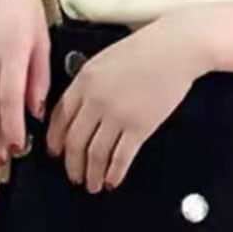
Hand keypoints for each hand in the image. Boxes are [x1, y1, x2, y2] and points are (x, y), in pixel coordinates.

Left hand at [45, 9, 215, 193]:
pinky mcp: (139, 126)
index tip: (55, 152)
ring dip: (91, 174)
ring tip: (92, 184)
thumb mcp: (106, 58)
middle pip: (74, 141)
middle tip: (73, 174)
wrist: (177, 47)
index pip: (60, 118)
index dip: (55, 140)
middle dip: (72, 164)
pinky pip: (121, 157)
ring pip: (95, 154)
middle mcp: (96, 99)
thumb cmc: (148, 47)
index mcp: (84, 80)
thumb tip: (80, 106)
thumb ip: (89, 82)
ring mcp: (117, 114)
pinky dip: (114, 173)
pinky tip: (113, 179)